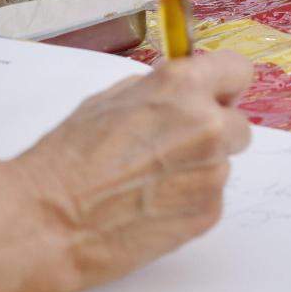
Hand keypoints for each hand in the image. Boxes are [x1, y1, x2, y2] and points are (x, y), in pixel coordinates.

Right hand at [14, 52, 251, 291]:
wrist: (52, 220)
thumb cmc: (70, 158)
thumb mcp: (110, 99)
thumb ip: (159, 90)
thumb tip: (182, 91)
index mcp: (183, 87)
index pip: (238, 70)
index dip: (223, 84)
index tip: (214, 95)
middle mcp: (207, 126)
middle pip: (237, 124)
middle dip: (213, 132)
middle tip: (174, 146)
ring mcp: (212, 173)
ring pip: (222, 163)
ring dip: (198, 168)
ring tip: (150, 181)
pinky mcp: (208, 213)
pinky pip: (210, 198)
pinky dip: (188, 200)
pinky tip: (151, 204)